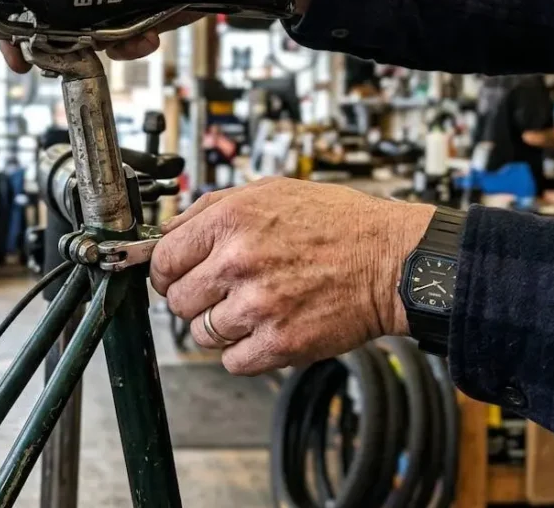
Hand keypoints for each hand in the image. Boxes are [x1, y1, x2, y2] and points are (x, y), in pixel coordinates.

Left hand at [149, 178, 435, 375]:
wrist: (390, 260)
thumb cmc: (336, 223)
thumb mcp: (269, 192)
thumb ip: (211, 208)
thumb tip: (170, 232)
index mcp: (230, 221)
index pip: (162, 259)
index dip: (165, 271)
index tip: (175, 276)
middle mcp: (238, 262)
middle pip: (176, 299)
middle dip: (193, 298)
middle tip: (218, 293)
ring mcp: (258, 305)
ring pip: (200, 333)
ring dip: (219, 326)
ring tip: (249, 309)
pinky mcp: (279, 342)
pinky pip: (232, 361)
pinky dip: (243, 352)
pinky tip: (263, 329)